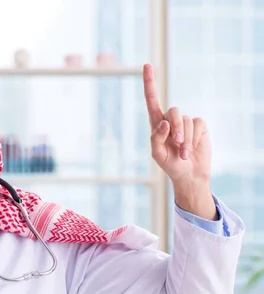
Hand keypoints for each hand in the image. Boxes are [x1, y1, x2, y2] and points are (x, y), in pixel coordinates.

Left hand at [143, 64, 216, 219]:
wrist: (188, 174)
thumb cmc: (170, 165)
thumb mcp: (157, 154)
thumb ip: (156, 138)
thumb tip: (163, 121)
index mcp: (156, 124)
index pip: (152, 100)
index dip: (150, 83)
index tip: (147, 65)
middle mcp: (171, 120)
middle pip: (174, 111)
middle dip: (176, 129)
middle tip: (177, 145)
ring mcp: (186, 122)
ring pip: (186, 120)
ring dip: (186, 139)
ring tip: (183, 153)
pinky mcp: (199, 126)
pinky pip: (198, 125)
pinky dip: (195, 138)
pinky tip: (192, 149)